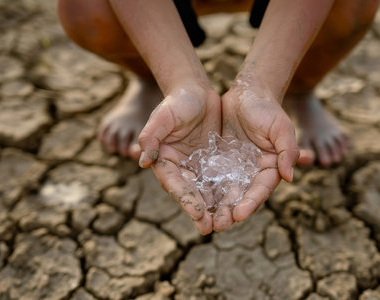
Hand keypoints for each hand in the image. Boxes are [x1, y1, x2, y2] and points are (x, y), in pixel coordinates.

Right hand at [138, 82, 219, 234]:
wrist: (196, 91)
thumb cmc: (177, 101)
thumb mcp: (163, 116)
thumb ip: (151, 136)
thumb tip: (142, 162)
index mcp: (165, 160)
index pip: (174, 184)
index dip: (185, 199)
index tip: (197, 212)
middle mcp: (180, 168)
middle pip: (190, 193)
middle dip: (199, 211)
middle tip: (210, 228)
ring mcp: (197, 166)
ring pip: (206, 191)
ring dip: (214, 208)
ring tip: (224, 224)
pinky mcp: (212, 163)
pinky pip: (220, 180)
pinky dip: (226, 193)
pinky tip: (236, 205)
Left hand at [214, 81, 299, 231]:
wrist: (247, 93)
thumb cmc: (267, 109)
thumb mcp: (281, 127)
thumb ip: (288, 151)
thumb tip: (289, 177)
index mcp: (270, 168)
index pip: (260, 190)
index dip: (251, 203)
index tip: (239, 215)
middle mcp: (252, 173)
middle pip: (241, 196)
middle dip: (230, 212)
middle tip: (218, 226)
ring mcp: (234, 168)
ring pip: (224, 191)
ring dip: (215, 207)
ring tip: (204, 221)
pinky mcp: (218, 162)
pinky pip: (209, 178)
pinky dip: (203, 190)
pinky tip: (193, 200)